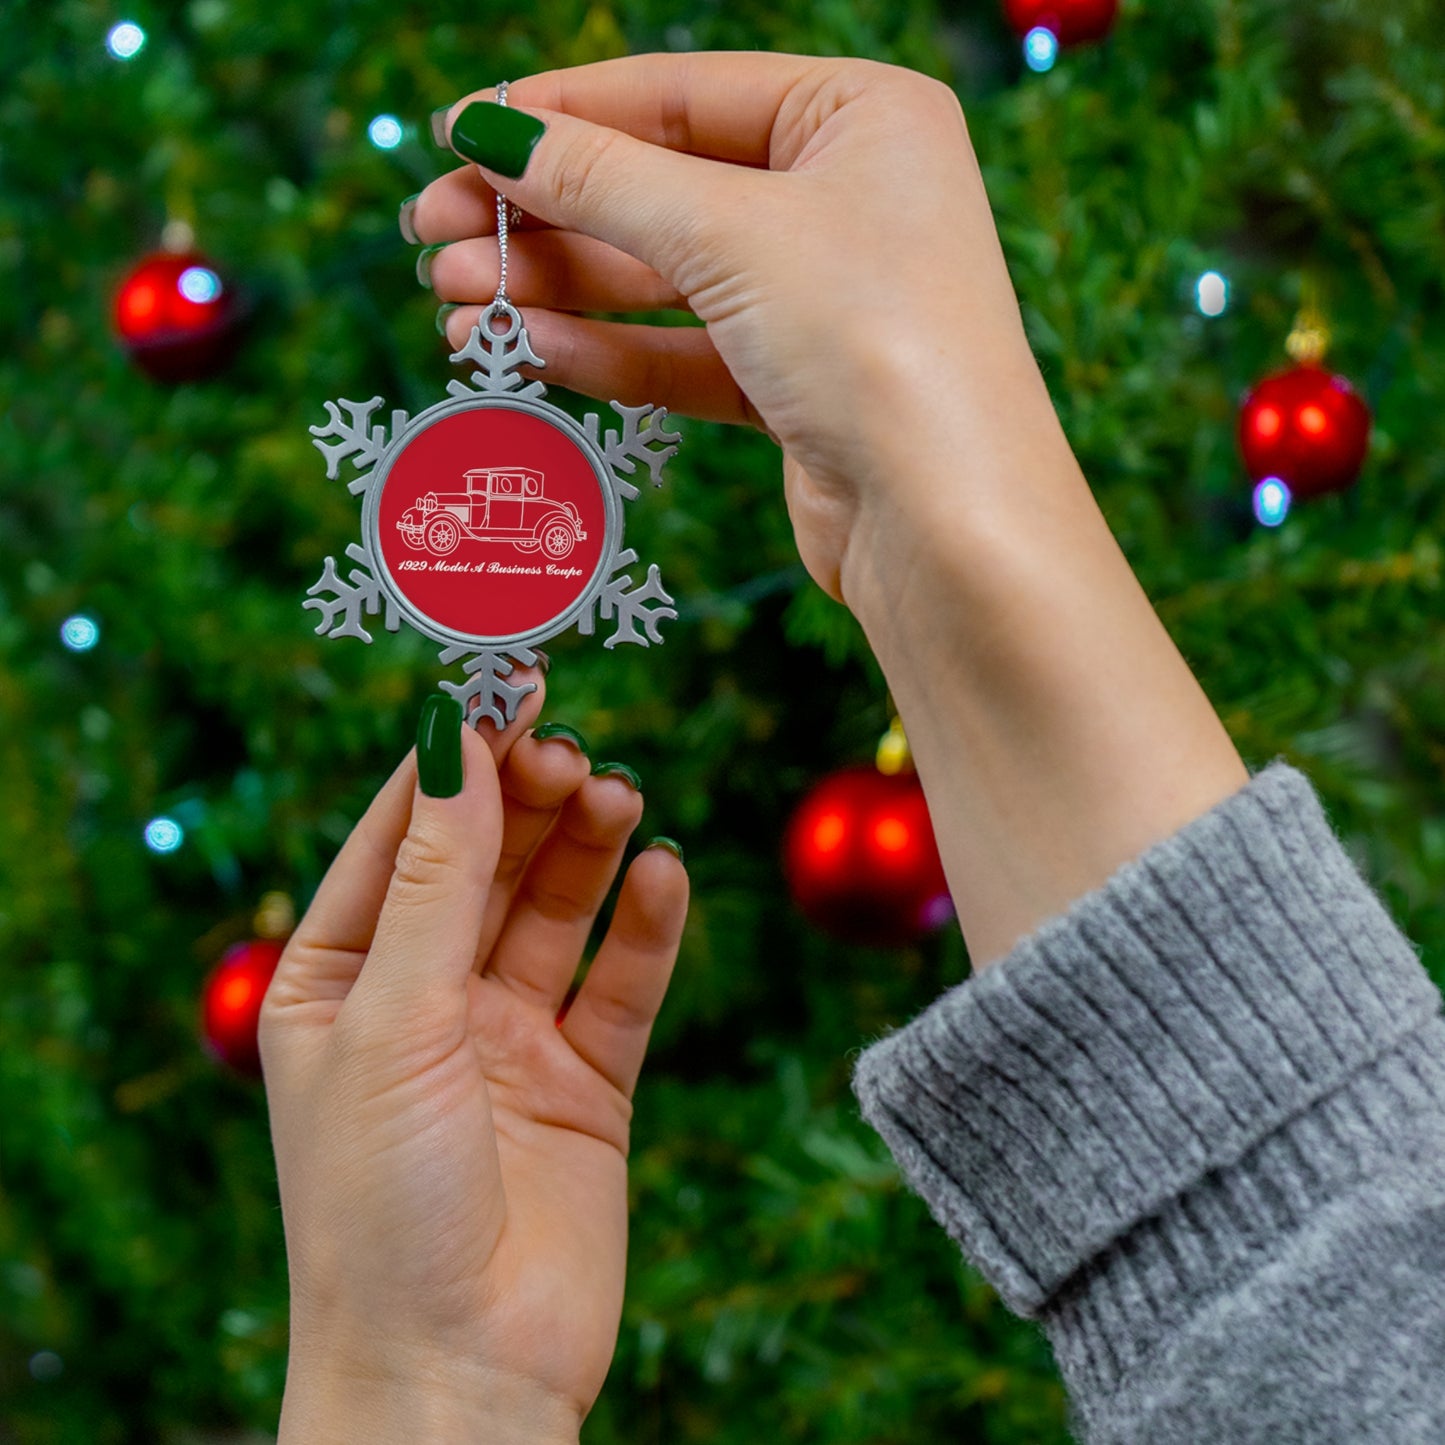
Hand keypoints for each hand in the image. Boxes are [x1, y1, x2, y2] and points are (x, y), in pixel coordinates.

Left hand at [259, 679, 687, 1439]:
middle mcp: (424, 998)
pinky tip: (664, 877)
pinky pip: (622, 983)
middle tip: (572, 751)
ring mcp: (507, 1038)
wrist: (458, 1375)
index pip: (400, 835)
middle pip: (486, 861)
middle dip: (527, 799)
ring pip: (557, 909)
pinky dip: (646, 928)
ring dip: (588, 849)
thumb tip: (455, 736)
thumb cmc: (380, 1205)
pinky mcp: (586, 1082)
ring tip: (619, 798)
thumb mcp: (394, 1018)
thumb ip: (437, 878)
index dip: (453, 756)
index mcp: (339, 978)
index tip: (505, 680)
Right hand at [411, 53, 1058, 603]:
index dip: (560, 113)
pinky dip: (607, 352)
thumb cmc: (874, 342)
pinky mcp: (798, 387)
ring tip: (454, 303)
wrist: (948, 526)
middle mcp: (845, 198)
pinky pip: (684, 353)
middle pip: (660, 188)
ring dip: (557, 289)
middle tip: (432, 235)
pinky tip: (527, 350)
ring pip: (663, 279)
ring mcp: (822, 297)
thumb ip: (602, 180)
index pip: (679, 94)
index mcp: (859, 116)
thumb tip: (490, 131)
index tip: (457, 133)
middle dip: (543, 215)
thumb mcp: (728, 233)